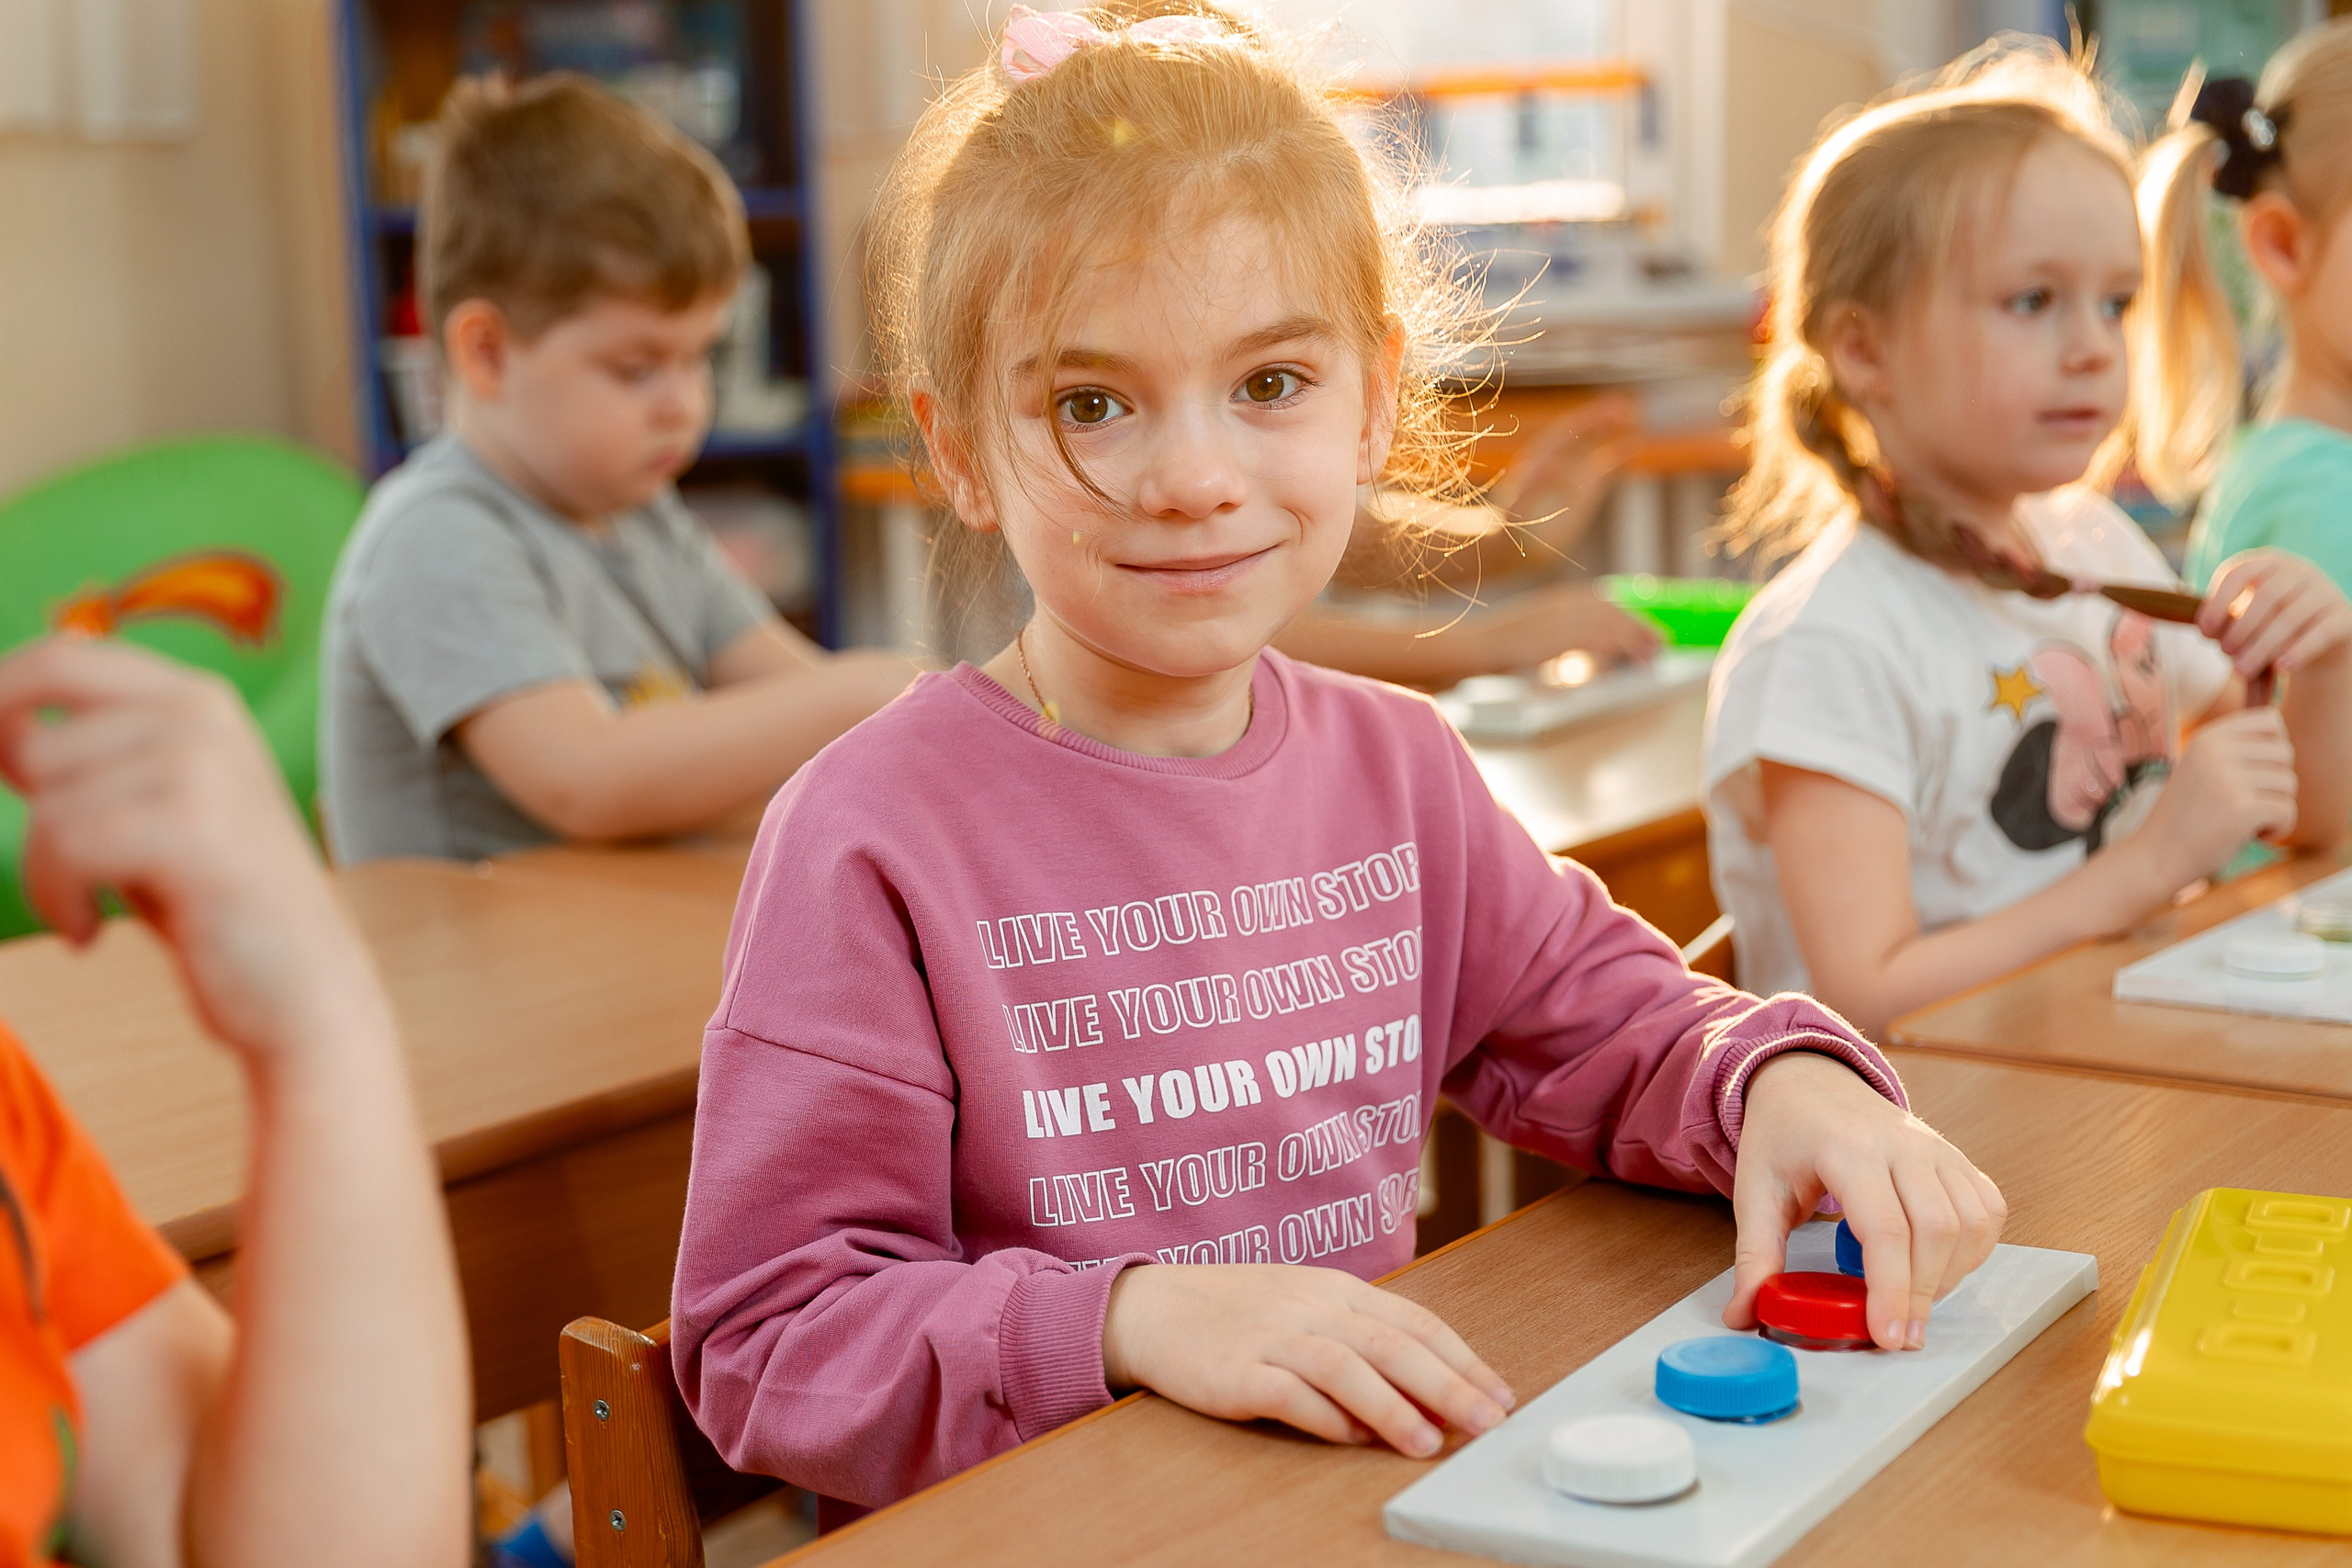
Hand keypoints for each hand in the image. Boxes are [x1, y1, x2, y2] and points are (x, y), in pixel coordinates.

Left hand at [0, 638, 385, 1066]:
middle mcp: (203, 717)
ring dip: (44, 874)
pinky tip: (88, 931)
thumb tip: (0, 727)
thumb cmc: (214, 903)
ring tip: (84, 907)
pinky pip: (66, 846)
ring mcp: (204, 768)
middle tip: (61, 868)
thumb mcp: (148, 808)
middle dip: (26, 817)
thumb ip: (88, 756)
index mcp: (196, 700)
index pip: (58, 658)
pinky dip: (59, 900)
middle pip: (38, 744)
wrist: (302, 985)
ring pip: (48, 803)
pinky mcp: (195, 829)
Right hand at [1100, 1263, 1513, 1456]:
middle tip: (1487, 1420)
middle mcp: (1309, 1307)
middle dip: (1447, 1384)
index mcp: (1335, 1289)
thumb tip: (1423, 1391)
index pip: (1413, 1321)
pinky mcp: (1234, 1371)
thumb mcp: (1305, 1308)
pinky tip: (1349, 1438)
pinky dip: (1322, 1416)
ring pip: (1344, 1367)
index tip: (1499, 1393)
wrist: (1149, 1307)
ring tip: (1428, 1442)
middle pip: (1390, 1343)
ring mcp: (1270, 1336)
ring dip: (1391, 1406)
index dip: (1462, 1358)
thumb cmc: (1235, 1313)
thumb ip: (1359, 1341)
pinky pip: (1286, 1393)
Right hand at [1487, 583, 1660, 671]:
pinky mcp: (1564, 635)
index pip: (1606, 603)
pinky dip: (1618, 653)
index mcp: (1561, 598)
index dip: (1629, 618)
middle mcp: (1567, 602)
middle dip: (1639, 630)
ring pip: (1614, 627)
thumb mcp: (1533, 632)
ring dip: (1635, 643)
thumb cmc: (1498, 645)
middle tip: (1658, 647)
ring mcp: (1566, 617)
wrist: (1477, 644)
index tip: (1645, 631)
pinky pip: (1602, 642)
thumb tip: (1581, 649)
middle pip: (1616, 613)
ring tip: (1650, 658)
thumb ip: (1559, 634)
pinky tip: (1628, 664)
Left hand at [1723, 1052, 2004, 1350]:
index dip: (1892, 1289)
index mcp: (1847, 1149)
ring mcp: (1935, 1148)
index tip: (1888, 1336)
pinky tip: (1938, 1265)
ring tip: (1911, 1296)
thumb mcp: (1754, 1193)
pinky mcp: (1956, 1157)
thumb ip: (1753, 1258)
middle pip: (1936, 1230)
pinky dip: (1973, 1249)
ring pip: (1970, 1223)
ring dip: (1950, 1274)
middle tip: (1899, 1335)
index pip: (1886, 1228)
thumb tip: (1742, 1317)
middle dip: (1923, 1294)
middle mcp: (1902, 1144)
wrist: (1807, 1083)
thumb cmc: (1783, 1137)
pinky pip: (1988, 1209)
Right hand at [2126, 706, 2297, 884]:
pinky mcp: (2240, 808)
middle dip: (2276, 782)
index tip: (2255, 775)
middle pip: (2284, 753)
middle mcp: (2216, 751)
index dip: (2275, 748)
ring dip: (2276, 808)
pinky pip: (2287, 811)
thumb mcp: (2202, 770)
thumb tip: (2283, 743)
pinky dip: (2279, 829)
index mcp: (2206, 737)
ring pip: (2288, 784)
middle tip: (2248, 803)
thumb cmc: (2185, 818)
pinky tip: (2255, 836)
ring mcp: (2227, 778)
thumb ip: (2236, 752)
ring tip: (2246, 821)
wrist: (2154, 857)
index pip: (2270, 720)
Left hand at [2200, 550, 2351, 681]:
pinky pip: (2320, 633)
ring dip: (2261, 646)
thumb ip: (2228, 617)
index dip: (2217, 602)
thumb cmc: (2271, 622)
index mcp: (2268, 563)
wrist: (2323, 633)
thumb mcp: (2249, 613)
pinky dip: (2299, 651)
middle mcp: (2298, 571)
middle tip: (2225, 653)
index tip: (2205, 631)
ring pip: (2290, 618)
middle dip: (2240, 628)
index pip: (2238, 574)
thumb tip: (2207, 632)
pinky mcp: (2343, 616)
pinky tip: (2281, 667)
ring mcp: (2324, 591)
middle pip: (2265, 597)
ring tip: (2242, 670)